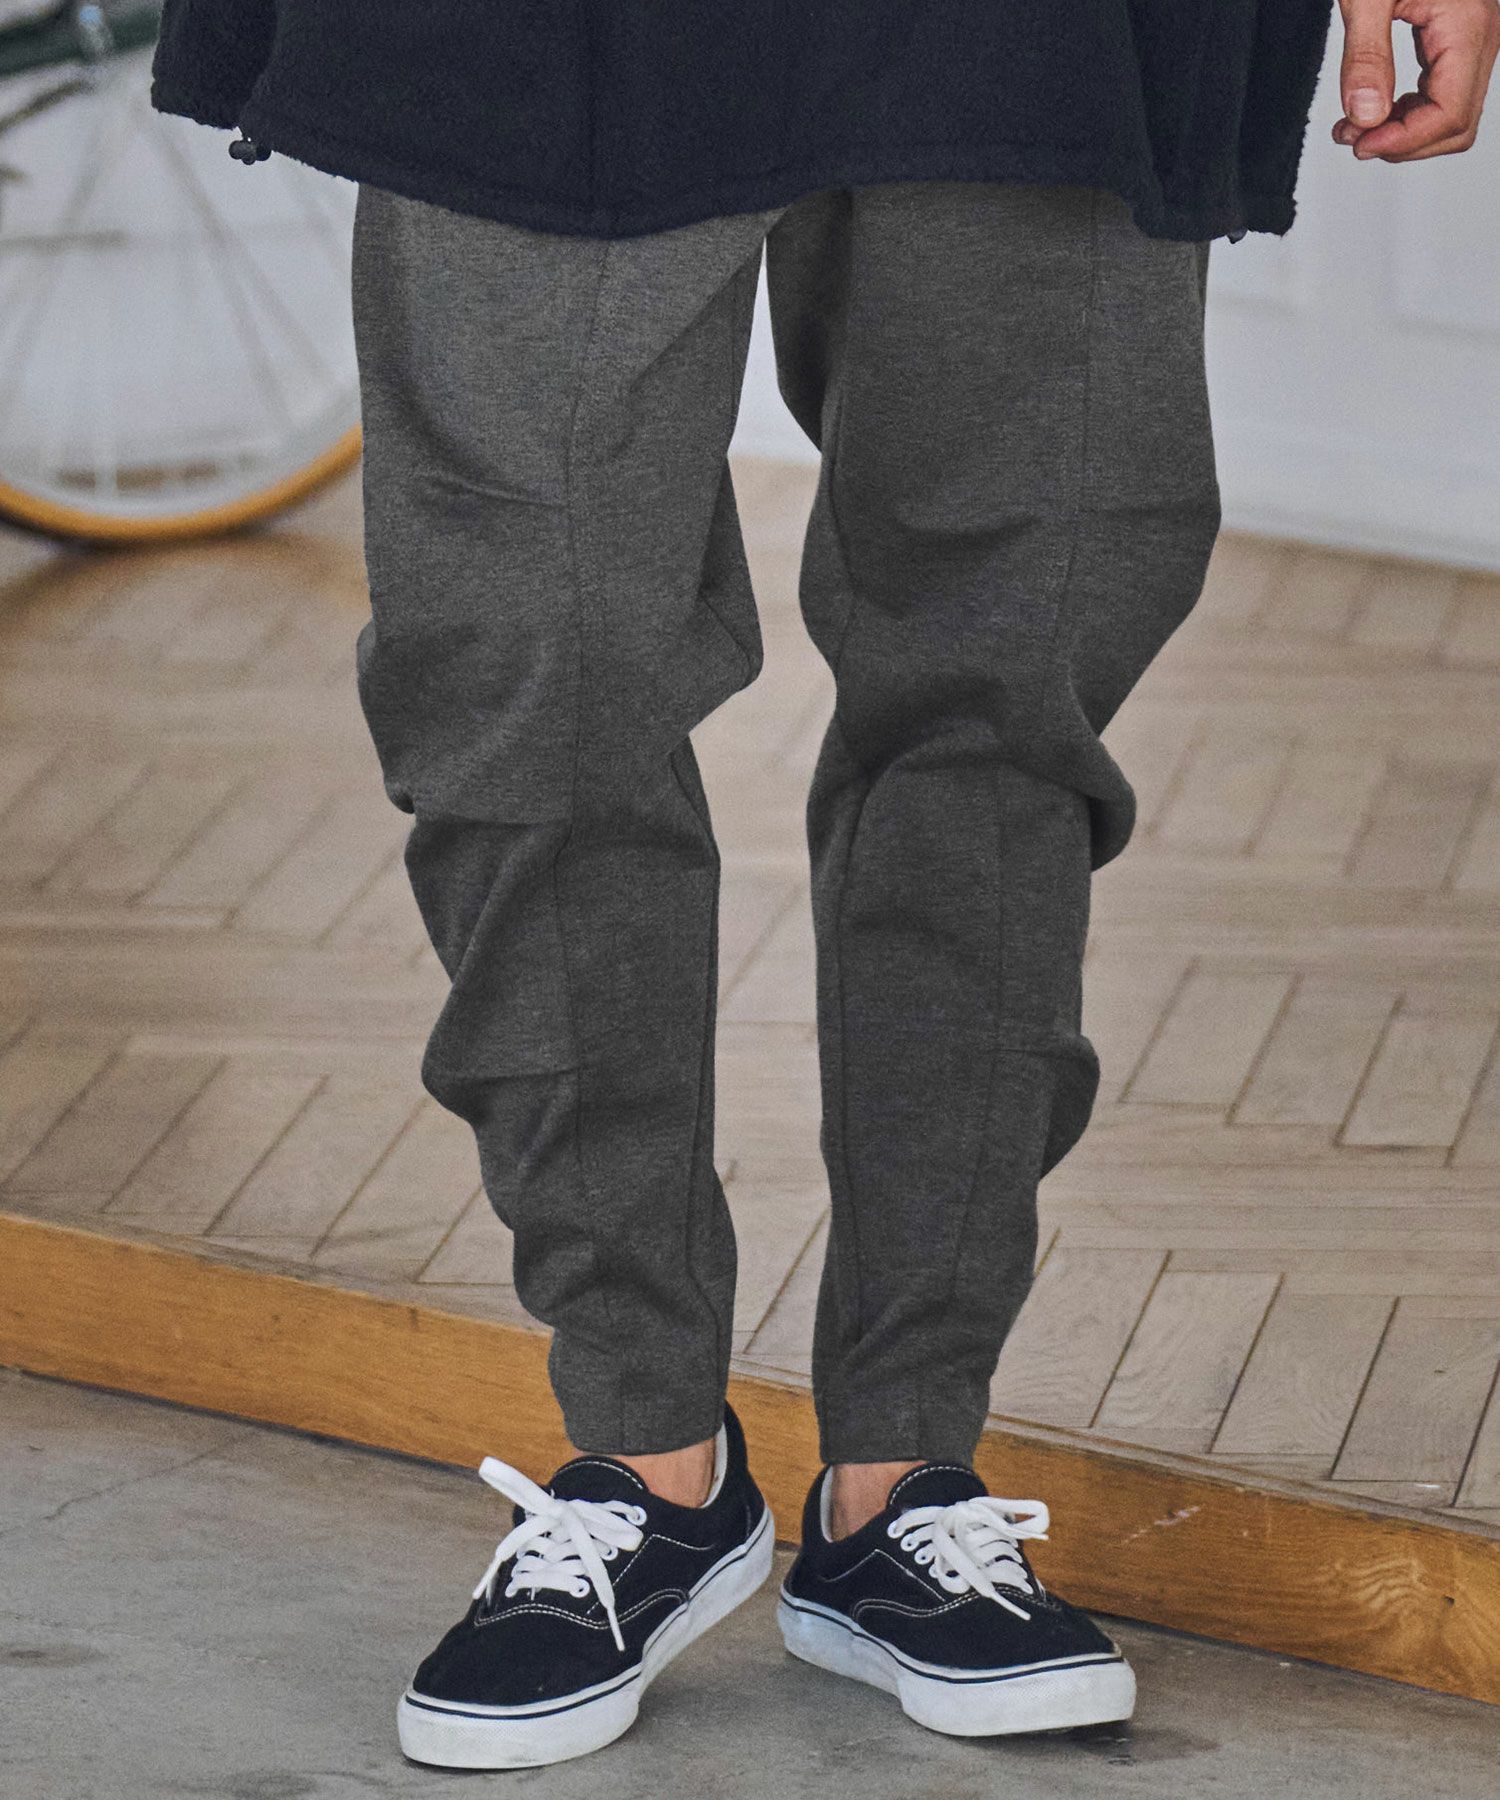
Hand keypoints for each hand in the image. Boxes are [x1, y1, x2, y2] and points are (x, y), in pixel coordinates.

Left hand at [1333, 0, 1499, 159]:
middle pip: (1455, 125)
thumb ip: (1365, 55)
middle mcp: (1480, 38)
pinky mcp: (1456, 43)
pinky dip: (1405, 115)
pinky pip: (1441, 97)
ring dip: (1402, 135)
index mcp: (1467, 25)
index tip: (1359, 142)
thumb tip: (1366, 116)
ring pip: (1450, 118)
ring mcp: (1473, 42)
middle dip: (1402, 143)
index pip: (1449, 114)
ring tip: (1353, 127)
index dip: (1404, 141)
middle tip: (1351, 136)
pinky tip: (1370, 111)